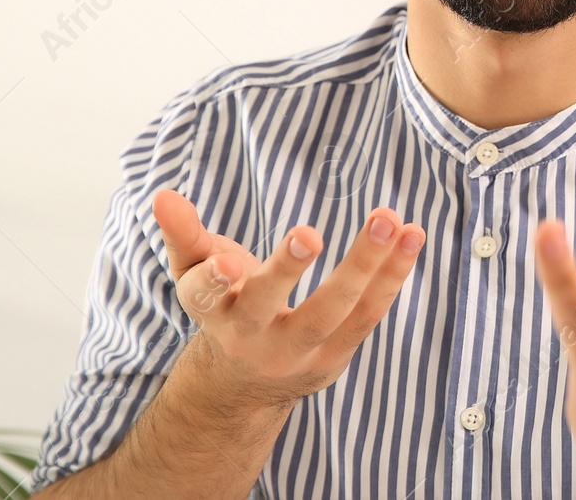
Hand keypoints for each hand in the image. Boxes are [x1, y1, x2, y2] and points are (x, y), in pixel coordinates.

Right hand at [153, 189, 426, 412]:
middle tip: (309, 233)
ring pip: (334, 311)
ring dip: (366, 265)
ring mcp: (298, 352)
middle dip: (288, 271)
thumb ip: (183, 234)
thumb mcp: (194, 273)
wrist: (248, 382)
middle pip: (272, 308)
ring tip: (390, 219)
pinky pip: (369, 314)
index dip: (215, 279)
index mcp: (213, 312)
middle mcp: (252, 339)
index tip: (229, 261)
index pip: (207, 297)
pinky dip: (392, 275)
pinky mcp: (336, 355)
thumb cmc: (224, 305)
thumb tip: (163, 194)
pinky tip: (412, 236)